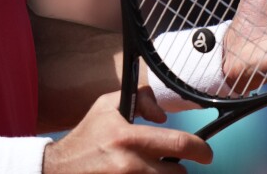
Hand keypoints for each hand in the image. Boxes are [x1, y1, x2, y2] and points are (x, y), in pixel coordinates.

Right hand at [44, 90, 210, 173]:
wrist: (60, 170)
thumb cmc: (86, 137)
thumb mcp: (107, 106)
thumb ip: (140, 100)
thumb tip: (163, 116)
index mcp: (128, 138)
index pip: (181, 144)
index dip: (202, 150)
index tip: (206, 153)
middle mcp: (130, 165)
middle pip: (178, 172)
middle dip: (178, 167)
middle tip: (170, 161)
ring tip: (148, 170)